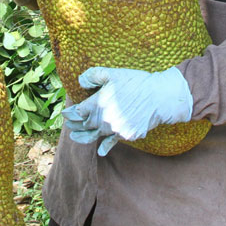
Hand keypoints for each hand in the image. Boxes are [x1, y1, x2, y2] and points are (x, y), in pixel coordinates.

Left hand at [62, 66, 192, 155]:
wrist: (159, 97)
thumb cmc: (136, 83)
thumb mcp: (112, 73)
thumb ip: (93, 75)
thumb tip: (80, 82)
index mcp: (98, 103)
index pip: (78, 112)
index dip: (70, 113)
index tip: (65, 113)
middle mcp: (104, 119)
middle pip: (84, 125)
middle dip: (74, 125)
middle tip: (68, 125)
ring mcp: (115, 129)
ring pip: (95, 135)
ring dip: (83, 137)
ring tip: (75, 138)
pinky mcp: (127, 135)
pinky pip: (112, 142)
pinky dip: (105, 147)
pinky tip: (100, 152)